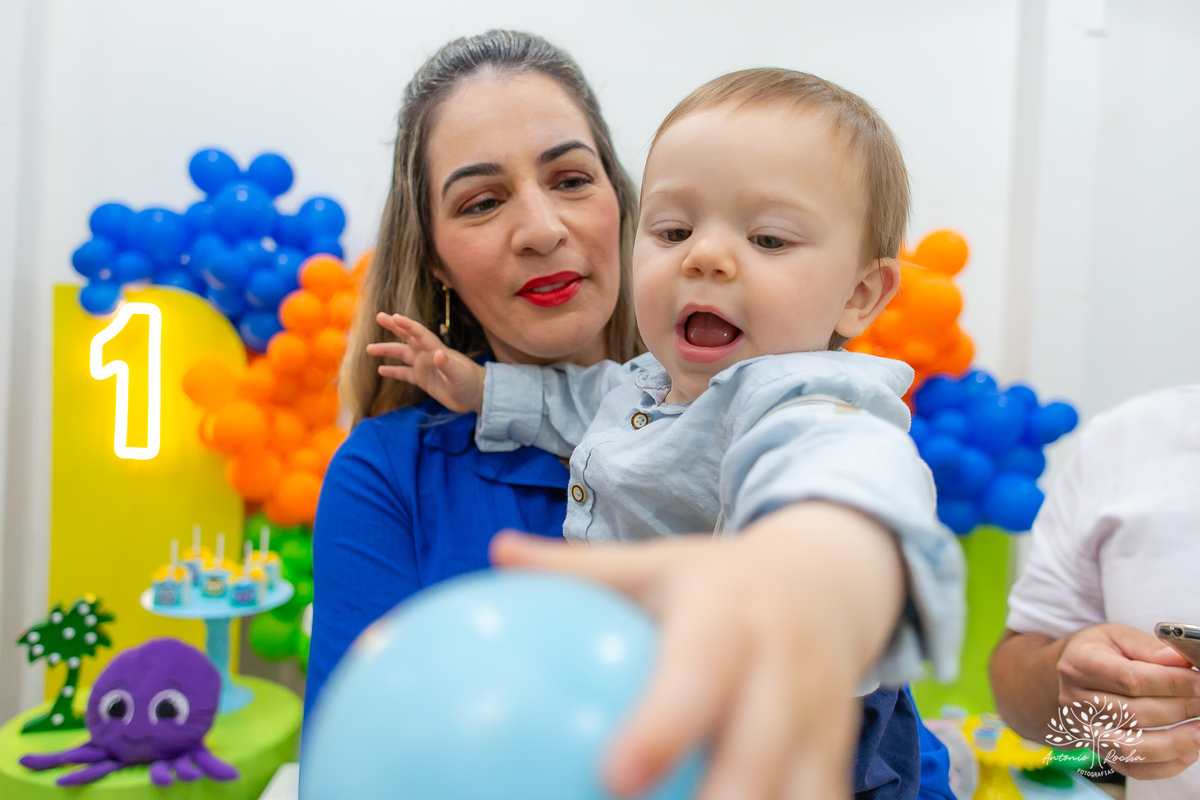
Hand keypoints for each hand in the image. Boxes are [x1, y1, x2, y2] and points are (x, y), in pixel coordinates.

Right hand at [366, 313, 484, 413]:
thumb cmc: (470, 382)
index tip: (394, 317)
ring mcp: (425, 366)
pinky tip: (381, 370)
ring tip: (369, 349)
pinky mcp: (424, 380)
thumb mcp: (459, 374)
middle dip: (394, 327)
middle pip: (408, 337)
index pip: (419, 333)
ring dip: (387, 351)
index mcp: (436, 349)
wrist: (476, 396)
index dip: (407, 325)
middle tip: (379, 316)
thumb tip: (438, 354)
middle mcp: (428, 355)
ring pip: (402, 355)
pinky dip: (393, 371)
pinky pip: (405, 373)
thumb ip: (448, 364)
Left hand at [490, 502, 905, 799]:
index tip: (615, 777)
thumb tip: (498, 554)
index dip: (663, 726)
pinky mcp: (835, 756)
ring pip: (799, 795)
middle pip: (759, 755)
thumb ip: (578, 567)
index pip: (699, 673)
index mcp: (731, 616)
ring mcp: (819, 718)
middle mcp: (784, 669)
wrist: (826, 582)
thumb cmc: (717, 581)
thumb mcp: (653, 562)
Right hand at [1055, 624, 1199, 779]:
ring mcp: (1084, 731)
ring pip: (1133, 747)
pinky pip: (1134, 769)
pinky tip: (1188, 751)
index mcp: (1079, 665)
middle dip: (1180, 709)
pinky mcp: (1098, 751)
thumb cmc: (1099, 653)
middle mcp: (1076, 702)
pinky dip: (1166, 766)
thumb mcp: (1118, 636)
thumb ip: (1149, 648)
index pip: (1129, 679)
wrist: (1067, 677)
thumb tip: (1181, 661)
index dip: (1171, 683)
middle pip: (1134, 714)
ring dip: (1176, 742)